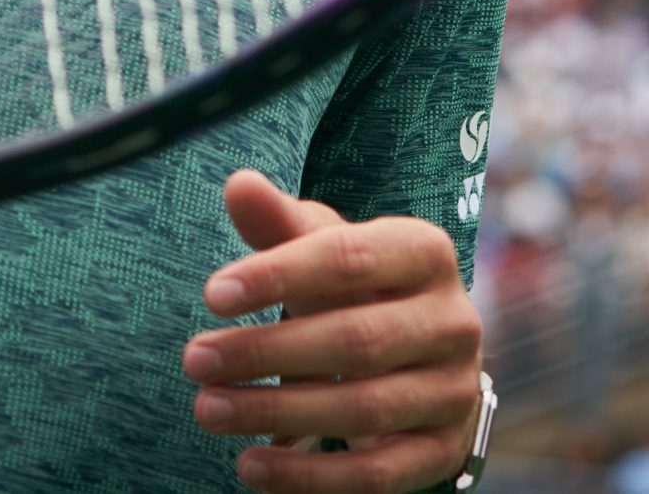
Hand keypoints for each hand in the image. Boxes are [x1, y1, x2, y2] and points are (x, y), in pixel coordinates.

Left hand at [184, 169, 484, 491]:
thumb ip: (281, 224)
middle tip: (194, 359)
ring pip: (362, 408)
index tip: (212, 294)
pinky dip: (309, 476)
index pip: (349, 259)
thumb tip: (238, 185)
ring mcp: (454, 391)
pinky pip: (375, 476)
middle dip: (265, 351)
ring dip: (276, 413)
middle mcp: (454, 321)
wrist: (424, 360)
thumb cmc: (358, 290)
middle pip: (356, 340)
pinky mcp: (442, 452)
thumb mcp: (324, 248)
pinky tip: (251, 467)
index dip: (278, 275)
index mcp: (426, 253)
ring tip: (208, 409)